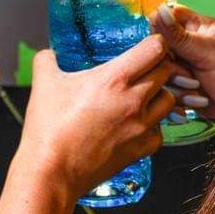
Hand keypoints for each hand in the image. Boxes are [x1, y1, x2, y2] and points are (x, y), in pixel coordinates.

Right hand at [17, 35, 176, 199]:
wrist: (52, 171)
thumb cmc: (49, 130)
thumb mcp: (44, 85)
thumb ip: (46, 62)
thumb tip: (47, 54)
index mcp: (114, 79)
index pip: (155, 49)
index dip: (155, 42)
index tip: (149, 43)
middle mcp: (134, 100)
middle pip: (167, 72)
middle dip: (159, 65)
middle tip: (146, 67)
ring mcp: (141, 126)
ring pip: (170, 100)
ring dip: (160, 94)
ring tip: (143, 95)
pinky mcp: (141, 149)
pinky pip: (160, 132)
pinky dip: (153, 126)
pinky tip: (137, 124)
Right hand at [151, 4, 214, 133]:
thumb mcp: (208, 53)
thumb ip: (179, 35)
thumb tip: (159, 10)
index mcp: (198, 28)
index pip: (166, 18)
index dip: (161, 33)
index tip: (168, 48)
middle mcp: (189, 46)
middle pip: (159, 49)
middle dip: (171, 67)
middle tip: (191, 76)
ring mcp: (187, 68)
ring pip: (161, 73)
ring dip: (178, 86)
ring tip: (198, 90)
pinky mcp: (185, 89)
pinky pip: (168, 92)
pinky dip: (180, 100)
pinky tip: (198, 102)